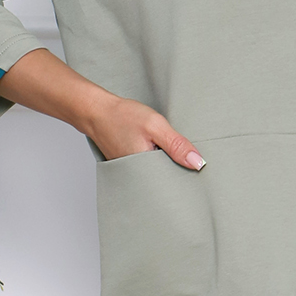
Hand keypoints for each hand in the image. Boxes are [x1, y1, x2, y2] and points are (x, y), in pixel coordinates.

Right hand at [0, 49, 204, 169]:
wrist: (96, 111)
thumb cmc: (122, 116)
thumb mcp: (155, 125)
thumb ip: (177, 144)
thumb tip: (198, 163)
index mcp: (144, 171)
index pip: (172, 184)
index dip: (186, 179)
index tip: (199, 176)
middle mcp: (136, 178)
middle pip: (165, 183)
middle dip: (178, 175)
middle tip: (191, 168)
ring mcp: (131, 174)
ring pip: (156, 177)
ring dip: (167, 169)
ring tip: (175, 160)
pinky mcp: (128, 169)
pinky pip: (147, 171)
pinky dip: (156, 164)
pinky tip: (160, 155)